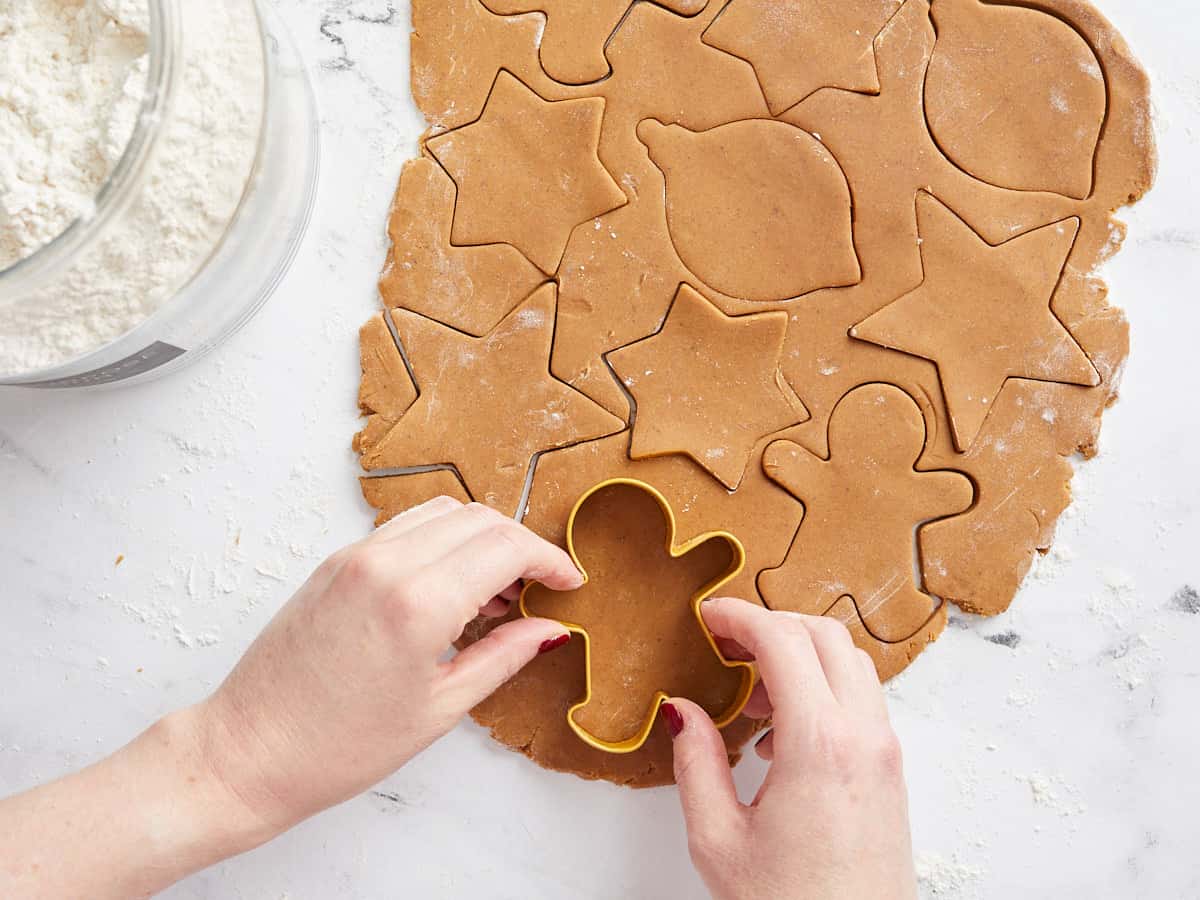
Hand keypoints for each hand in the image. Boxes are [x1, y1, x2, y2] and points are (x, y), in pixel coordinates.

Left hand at [197, 496, 581, 835]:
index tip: (568, 581)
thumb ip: (503, 656)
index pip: (506, 546)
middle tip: (535, 591)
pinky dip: (441, 542)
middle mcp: (385, 563)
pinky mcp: (335, 561)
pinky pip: (405, 528)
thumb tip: (551, 630)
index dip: (549, 559)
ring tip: (490, 598)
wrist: (248, 751)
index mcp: (417, 603)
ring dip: (480, 539)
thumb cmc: (338, 746)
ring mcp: (355, 555)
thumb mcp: (440, 708)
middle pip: (480, 518)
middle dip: (520, 546)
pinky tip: (446, 592)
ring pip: (443, 512)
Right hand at [665, 598, 917, 899]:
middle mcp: (863, 736)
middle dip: (771, 625)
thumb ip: (696, 763)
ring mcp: (885, 752)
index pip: (782, 640)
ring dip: (800, 656)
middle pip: (824, 634)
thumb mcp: (719, 839)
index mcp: (819, 744)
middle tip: (725, 643)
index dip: (740, 615)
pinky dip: (822, 688)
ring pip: (849, 662)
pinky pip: (861, 699)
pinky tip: (781, 733)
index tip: (708, 615)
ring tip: (751, 695)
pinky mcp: (891, 771)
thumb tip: (680, 711)